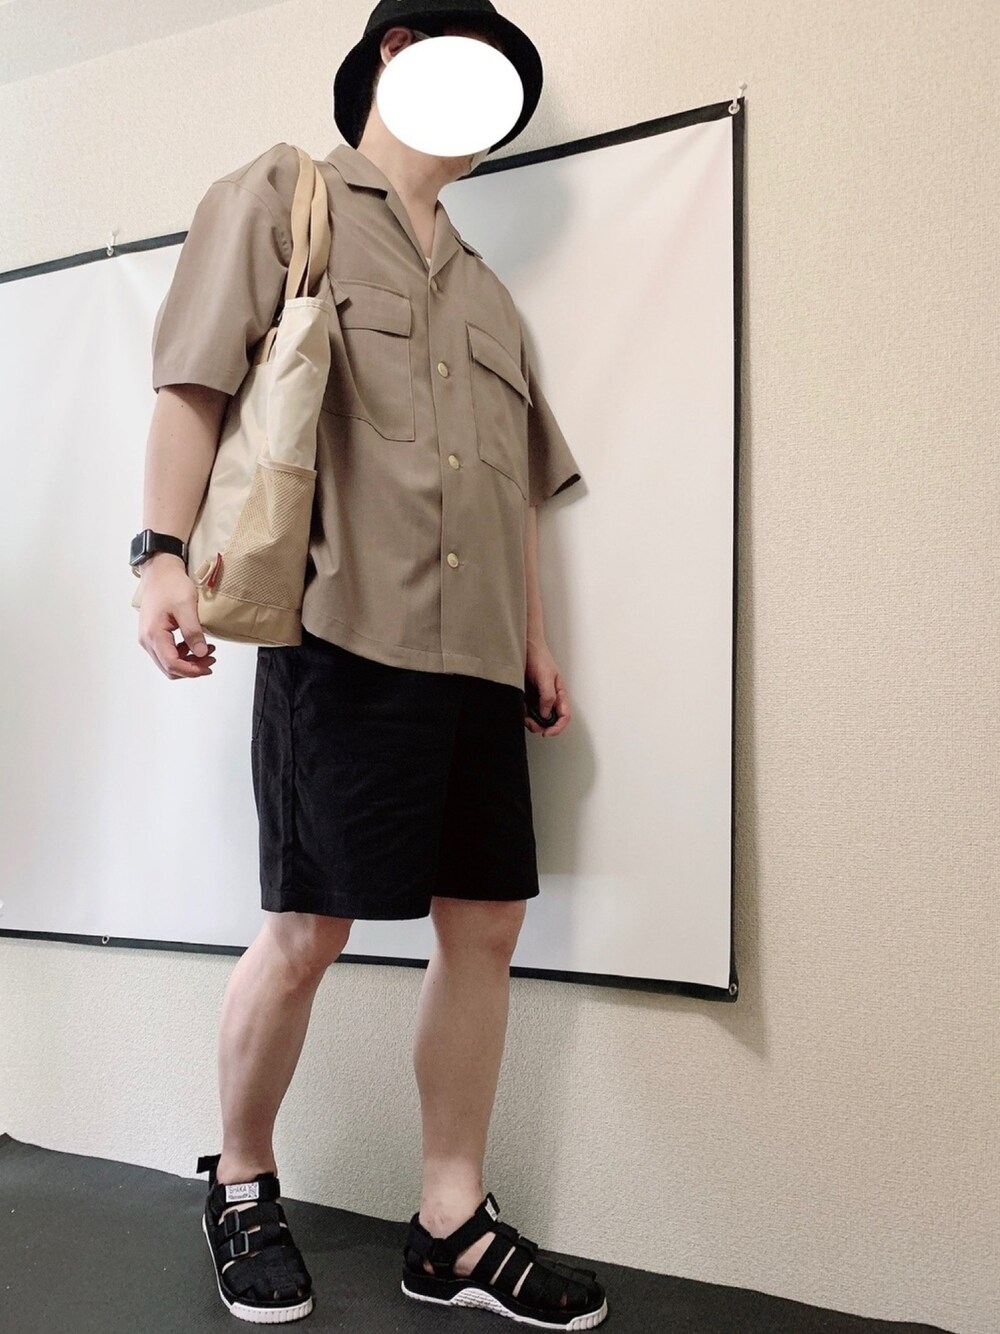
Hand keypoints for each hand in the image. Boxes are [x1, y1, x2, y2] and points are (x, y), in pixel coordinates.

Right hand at [138, 558, 216, 679]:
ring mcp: (148, 638)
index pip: (172, 664)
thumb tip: (200, 653)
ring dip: (188, 662)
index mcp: (154, 634)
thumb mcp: (186, 607)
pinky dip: (182, 655)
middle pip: (169, 668)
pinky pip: (167, 653)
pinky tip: (195, 645)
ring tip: (207, 651)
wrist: (160, 572)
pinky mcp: (153, 634)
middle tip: (210, 660)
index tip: (208, 666)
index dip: (192, 670)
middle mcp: (147, 640)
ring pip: (168, 663)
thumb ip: (193, 632)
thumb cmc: (170, 585)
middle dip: (191, 668)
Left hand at [524, 636, 571, 737]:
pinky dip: (524, 713)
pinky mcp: (528, 696)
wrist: (524, 646)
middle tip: (531, 724)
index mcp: (560, 694)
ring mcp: (539, 698)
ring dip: (531, 721)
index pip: (564, 716)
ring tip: (524, 716)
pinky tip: (520, 709)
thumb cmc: (539, 657)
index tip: (547, 732)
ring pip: (538, 717)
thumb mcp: (546, 677)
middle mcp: (551, 697)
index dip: (558, 727)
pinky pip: (528, 710)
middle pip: (551, 720)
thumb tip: (546, 713)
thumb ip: (548, 696)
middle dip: (542, 726)